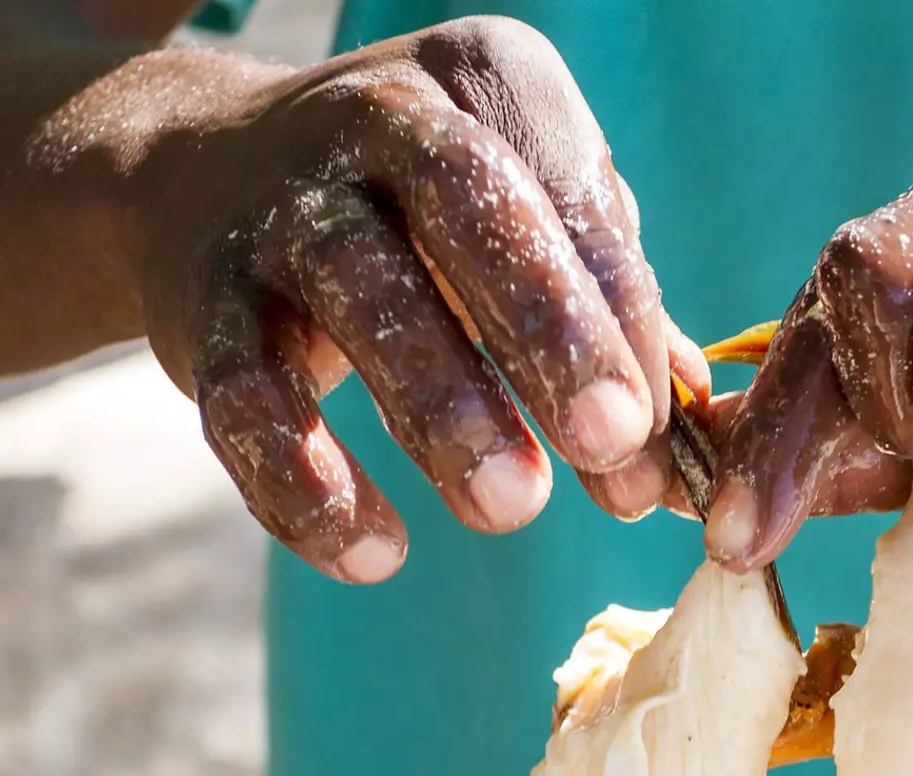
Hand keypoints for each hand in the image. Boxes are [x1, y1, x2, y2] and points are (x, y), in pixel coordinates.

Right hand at [130, 19, 709, 581]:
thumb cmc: (431, 226)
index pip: (572, 196)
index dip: (621, 319)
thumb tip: (710, 438)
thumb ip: (616, 321)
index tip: (657, 434)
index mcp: (488, 82)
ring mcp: (281, 201)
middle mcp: (380, 116)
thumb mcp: (533, 232)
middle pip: (466, 202)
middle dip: (548, 328)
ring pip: (360, 293)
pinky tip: (374, 556)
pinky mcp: (201, 297)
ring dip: (441, 408)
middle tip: (611, 445)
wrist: (207, 183)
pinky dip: (306, 483)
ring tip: (510, 508)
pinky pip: (246, 395)